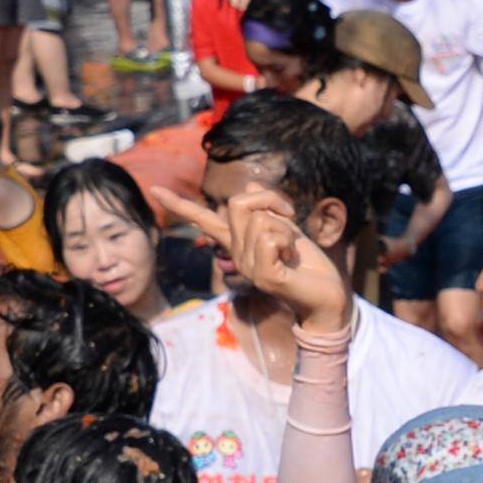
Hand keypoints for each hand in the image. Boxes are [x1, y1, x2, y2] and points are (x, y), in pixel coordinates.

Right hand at [151, 183, 352, 333]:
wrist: (328, 298)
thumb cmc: (309, 266)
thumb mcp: (288, 228)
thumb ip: (268, 209)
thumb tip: (251, 185)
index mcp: (239, 242)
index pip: (204, 220)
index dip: (179, 204)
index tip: (153, 189)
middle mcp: (237, 254)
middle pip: (239, 203)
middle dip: (271, 202)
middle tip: (291, 220)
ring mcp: (246, 267)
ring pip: (259, 220)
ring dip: (285, 228)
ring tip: (291, 251)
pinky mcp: (261, 276)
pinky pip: (269, 237)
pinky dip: (287, 242)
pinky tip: (291, 260)